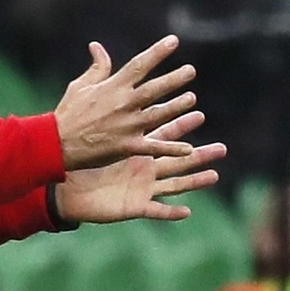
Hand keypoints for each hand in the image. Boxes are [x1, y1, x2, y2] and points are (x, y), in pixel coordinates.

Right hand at [54, 36, 196, 170]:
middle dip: (174, 79)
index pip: (139, 65)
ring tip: (191, 99)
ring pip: (158, 114)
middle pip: (154, 88)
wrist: (57, 143)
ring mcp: (127, 126)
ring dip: (176, 107)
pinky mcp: (127, 146)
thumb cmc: (68, 113)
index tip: (174, 41)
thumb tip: (97, 46)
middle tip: (190, 71)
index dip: (157, 52)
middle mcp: (123, 104)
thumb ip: (96, 68)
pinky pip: (153, 147)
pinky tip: (189, 148)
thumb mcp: (80, 86)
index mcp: (113, 88)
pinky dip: (171, 148)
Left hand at [54, 110, 226, 222]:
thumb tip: (103, 78)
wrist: (66, 190)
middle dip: (199, 154)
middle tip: (222, 148)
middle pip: (176, 160)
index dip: (180, 125)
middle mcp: (144, 170)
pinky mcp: (133, 207)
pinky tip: (187, 211)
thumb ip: (104, 108)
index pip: (162, 136)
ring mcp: (141, 189)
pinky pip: (154, 211)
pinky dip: (170, 212)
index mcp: (136, 152)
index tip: (199, 113)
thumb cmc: (81, 162)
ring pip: (173, 185)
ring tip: (215, 176)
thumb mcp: (95, 134)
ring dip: (194, 182)